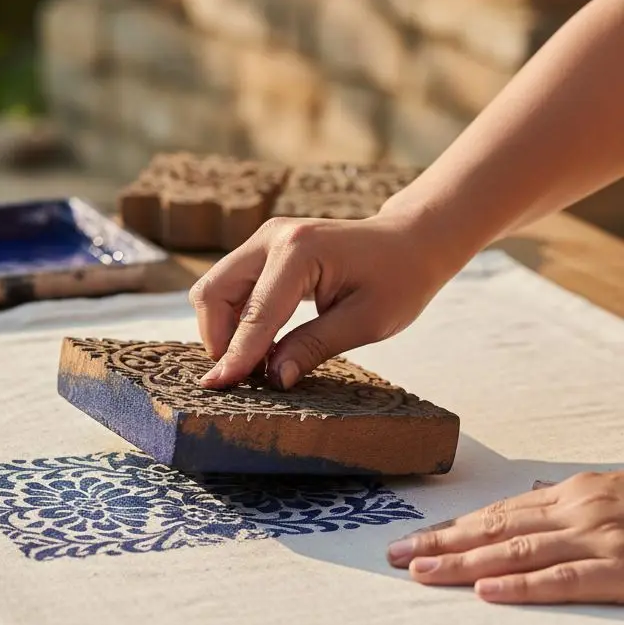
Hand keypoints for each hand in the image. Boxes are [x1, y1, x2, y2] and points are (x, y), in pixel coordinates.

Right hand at [188, 211, 456, 389]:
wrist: (410, 243)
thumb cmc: (399, 279)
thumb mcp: (366, 322)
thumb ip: (314, 347)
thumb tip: (273, 379)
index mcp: (300, 251)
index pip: (255, 314)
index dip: (236, 356)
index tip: (217, 387)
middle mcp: (273, 237)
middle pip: (214, 292)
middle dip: (219, 339)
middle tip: (242, 377)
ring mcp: (265, 239)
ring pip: (215, 289)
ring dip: (224, 330)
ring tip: (256, 362)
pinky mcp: (263, 249)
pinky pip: (229, 286)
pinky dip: (234, 318)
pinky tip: (260, 344)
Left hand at [387, 471, 623, 604]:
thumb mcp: (611, 498)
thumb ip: (568, 507)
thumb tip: (528, 505)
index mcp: (571, 494)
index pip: (499, 513)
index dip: (454, 528)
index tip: (417, 539)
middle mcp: (576, 512)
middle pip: (494, 528)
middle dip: (441, 542)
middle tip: (397, 554)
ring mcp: (596, 539)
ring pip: (516, 551)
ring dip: (463, 563)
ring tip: (421, 572)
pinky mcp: (620, 570)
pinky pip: (563, 579)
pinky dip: (521, 585)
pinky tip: (484, 591)